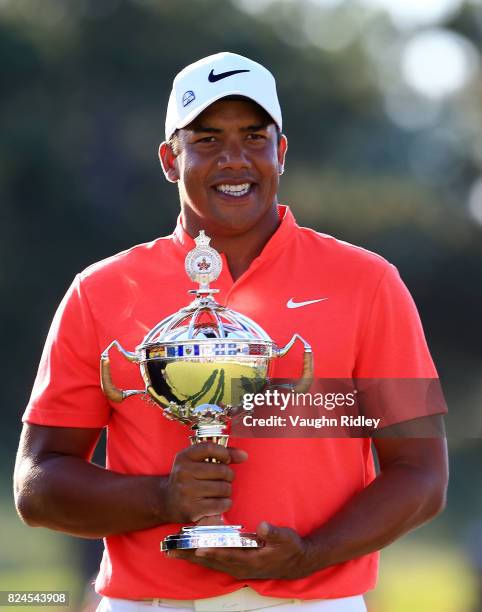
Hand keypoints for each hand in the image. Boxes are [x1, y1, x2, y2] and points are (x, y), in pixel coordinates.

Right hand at [164, 442, 247, 523]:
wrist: (167, 500)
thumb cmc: (188, 478)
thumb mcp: (197, 461)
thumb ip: (221, 454)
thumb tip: (244, 455)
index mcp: (184, 457)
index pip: (209, 448)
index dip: (224, 453)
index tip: (226, 460)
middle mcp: (183, 472)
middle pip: (222, 470)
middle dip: (228, 476)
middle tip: (222, 479)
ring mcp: (187, 491)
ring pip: (224, 488)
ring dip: (226, 491)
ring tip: (218, 491)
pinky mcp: (192, 509)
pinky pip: (221, 505)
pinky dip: (225, 503)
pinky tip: (218, 502)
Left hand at [167, 521, 313, 579]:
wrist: (296, 562)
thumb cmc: (290, 549)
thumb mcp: (285, 538)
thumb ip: (273, 533)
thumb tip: (262, 526)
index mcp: (250, 560)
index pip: (227, 555)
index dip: (212, 551)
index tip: (197, 548)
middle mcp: (240, 566)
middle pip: (211, 561)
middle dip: (191, 555)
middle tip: (171, 550)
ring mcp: (237, 567)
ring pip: (210, 563)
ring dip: (191, 557)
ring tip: (173, 551)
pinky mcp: (236, 564)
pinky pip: (214, 561)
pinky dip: (200, 557)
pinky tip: (190, 552)